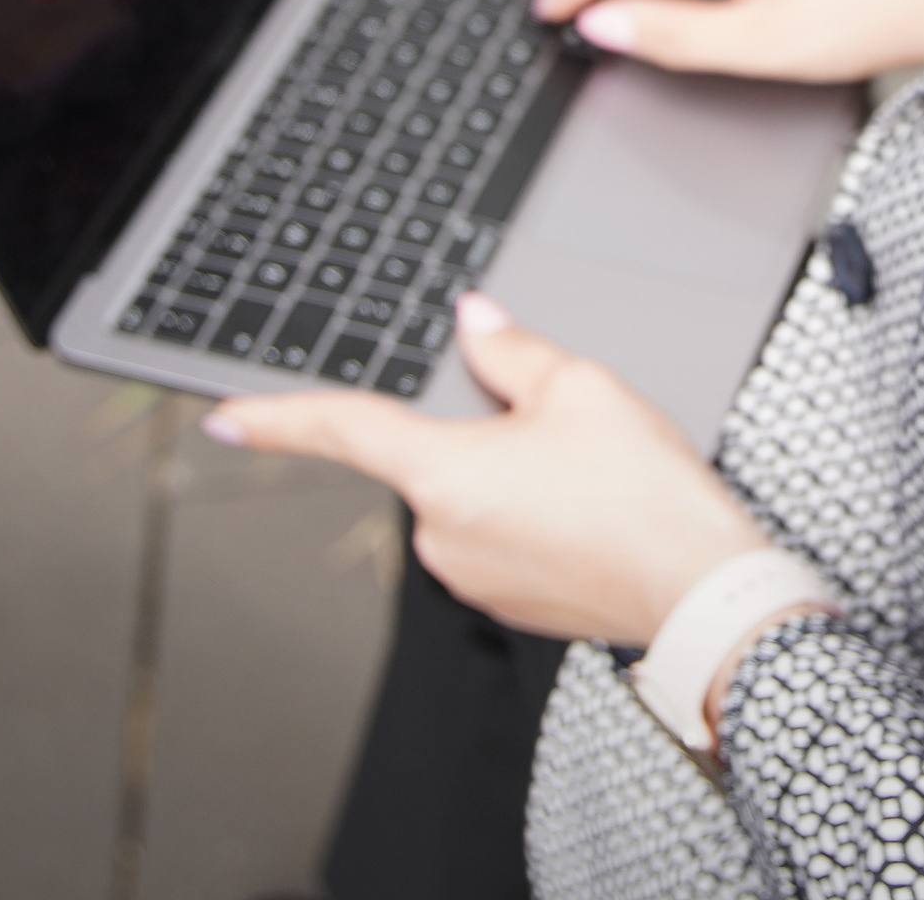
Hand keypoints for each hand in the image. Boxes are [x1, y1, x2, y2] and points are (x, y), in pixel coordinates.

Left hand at [203, 292, 767, 643]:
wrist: (698, 588)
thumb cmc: (643, 492)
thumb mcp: (580, 387)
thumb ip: (511, 349)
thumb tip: (473, 323)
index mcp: (444, 473)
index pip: (344, 431)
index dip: (278, 420)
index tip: (226, 418)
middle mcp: (442, 534)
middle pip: (436, 453)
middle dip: (486, 428)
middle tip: (565, 427)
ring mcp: (472, 575)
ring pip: (473, 493)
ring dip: (515, 471)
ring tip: (594, 471)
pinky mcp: (507, 600)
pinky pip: (500, 534)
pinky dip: (534, 511)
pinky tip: (590, 507)